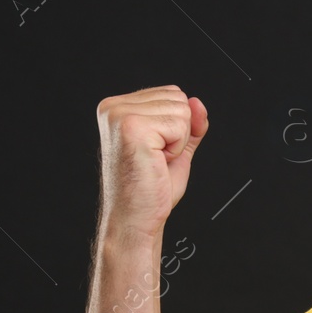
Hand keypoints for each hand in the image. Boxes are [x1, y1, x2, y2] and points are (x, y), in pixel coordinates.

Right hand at [95, 85, 208, 240]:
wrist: (135, 219)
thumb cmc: (149, 191)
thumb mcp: (176, 149)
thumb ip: (189, 124)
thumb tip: (197, 102)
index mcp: (117, 108)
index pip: (171, 93)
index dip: (177, 126)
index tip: (156, 151)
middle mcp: (113, 108)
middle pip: (178, 97)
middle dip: (180, 132)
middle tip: (156, 158)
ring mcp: (120, 115)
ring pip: (182, 110)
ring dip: (178, 142)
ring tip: (155, 161)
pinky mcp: (133, 127)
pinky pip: (180, 125)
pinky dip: (177, 148)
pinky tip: (156, 162)